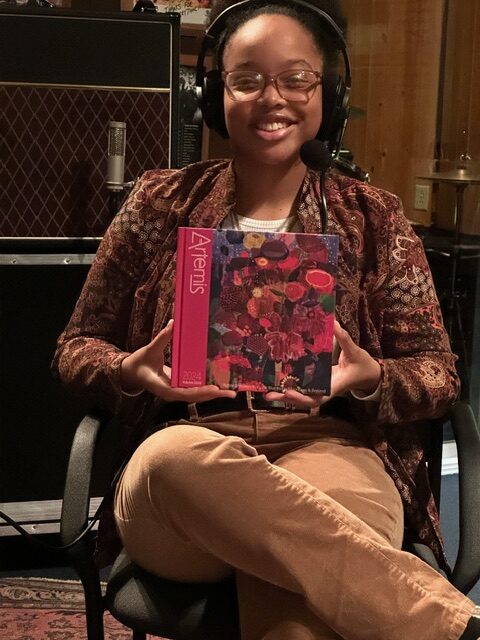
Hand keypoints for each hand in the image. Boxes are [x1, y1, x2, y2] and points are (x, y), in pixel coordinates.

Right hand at [120, 320, 236, 402]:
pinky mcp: (178, 387)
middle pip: (195, 397)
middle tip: (231, 392)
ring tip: (230, 390)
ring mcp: (176, 391)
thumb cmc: (139, 362)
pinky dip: (207, 388)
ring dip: (213, 393)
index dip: (199, 392)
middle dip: (213, 395)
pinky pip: (194, 389)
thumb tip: (173, 324)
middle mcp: (172, 392)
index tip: (213, 390)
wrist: (131, 372)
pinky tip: (219, 384)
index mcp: (164, 388)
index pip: (183, 393)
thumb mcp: (149, 350)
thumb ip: (162, 338)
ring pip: (197, 395)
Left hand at [264, 321, 380, 407]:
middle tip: (267, 394)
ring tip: (266, 390)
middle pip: (303, 399)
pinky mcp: (318, 381)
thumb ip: (344, 338)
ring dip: (284, 393)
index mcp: (333, 386)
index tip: (288, 392)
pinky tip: (277, 379)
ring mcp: (320, 387)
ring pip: (300, 394)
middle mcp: (324, 389)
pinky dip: (290, 384)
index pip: (316, 398)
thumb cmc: (362, 364)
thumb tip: (334, 322)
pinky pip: (303, 385)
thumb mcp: (355, 351)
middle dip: (286, 398)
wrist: (368, 373)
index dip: (301, 397)